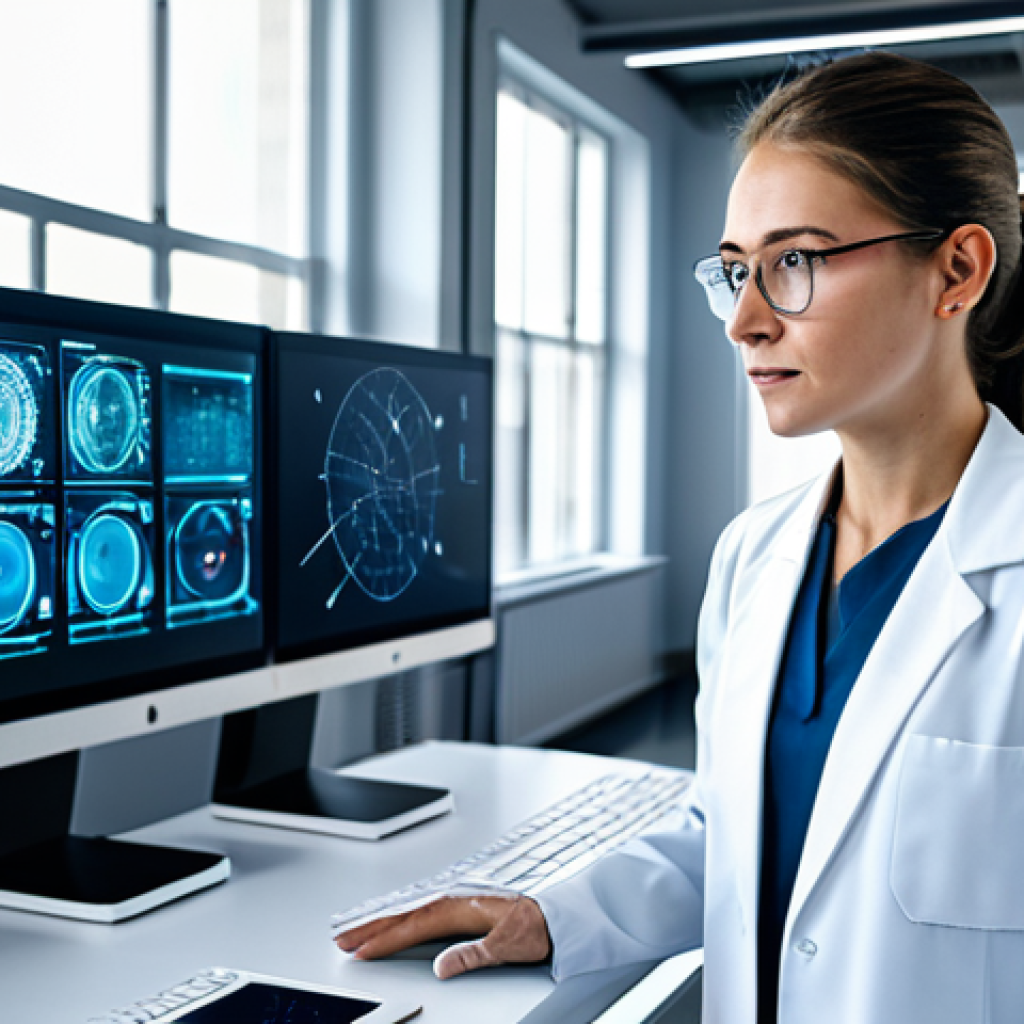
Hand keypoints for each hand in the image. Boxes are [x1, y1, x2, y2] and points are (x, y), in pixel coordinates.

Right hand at [334, 894, 551, 979]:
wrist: (555, 917)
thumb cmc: (535, 927)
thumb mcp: (507, 945)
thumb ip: (474, 955)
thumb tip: (442, 967)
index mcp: (462, 907)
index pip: (415, 926)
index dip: (386, 939)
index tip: (362, 951)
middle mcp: (455, 900)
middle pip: (405, 914)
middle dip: (372, 927)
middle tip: (342, 939)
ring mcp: (456, 903)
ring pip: (409, 911)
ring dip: (382, 921)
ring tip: (354, 932)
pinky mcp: (460, 910)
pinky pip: (420, 913)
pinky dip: (400, 918)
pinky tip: (390, 926)